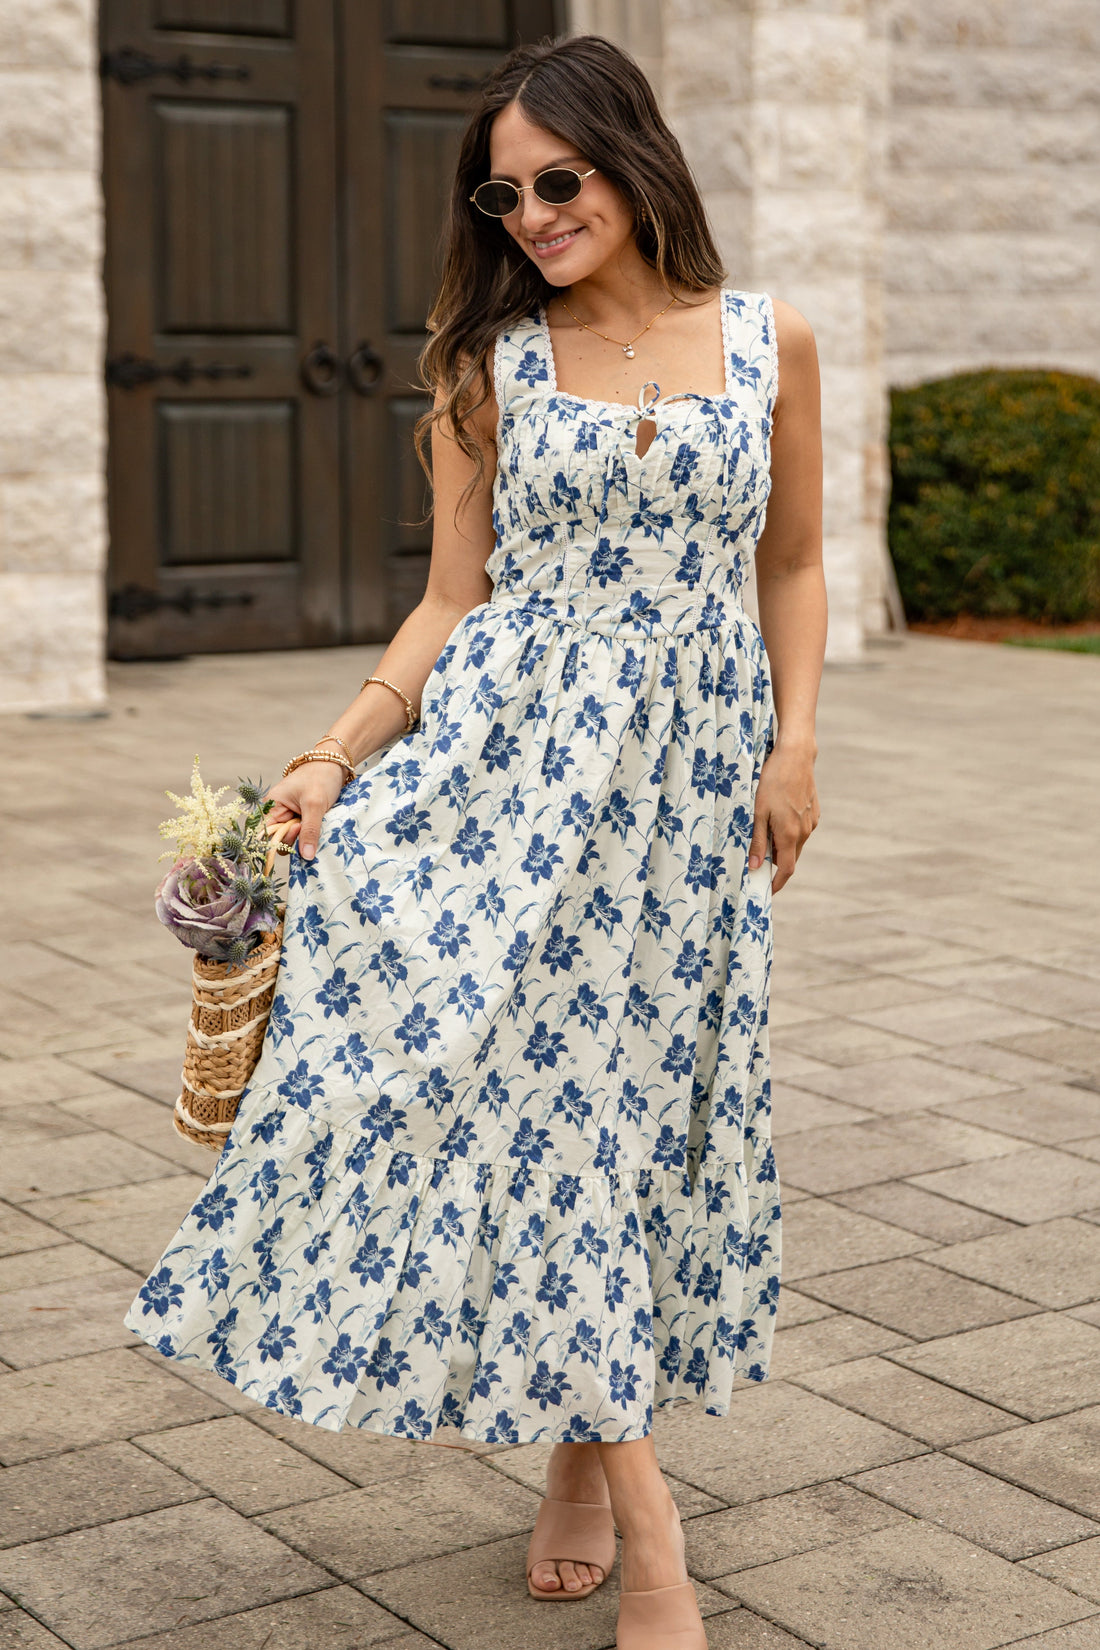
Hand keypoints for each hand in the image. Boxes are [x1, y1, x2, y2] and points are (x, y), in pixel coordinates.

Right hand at [263, 762, 345, 860]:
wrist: (334, 764)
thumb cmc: (320, 777)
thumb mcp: (315, 804)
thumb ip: (310, 831)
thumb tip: (306, 856)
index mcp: (272, 805)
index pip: (266, 834)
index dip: (279, 840)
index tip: (297, 830)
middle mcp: (279, 812)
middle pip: (281, 838)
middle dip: (296, 838)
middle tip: (309, 824)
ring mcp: (291, 815)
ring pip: (295, 837)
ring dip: (306, 836)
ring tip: (317, 821)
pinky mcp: (303, 817)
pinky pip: (304, 832)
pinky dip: (312, 833)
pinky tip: (320, 827)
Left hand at [747, 741, 819, 893]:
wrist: (796, 756)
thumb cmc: (772, 781)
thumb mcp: (758, 812)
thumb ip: (758, 841)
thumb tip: (755, 866)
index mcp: (789, 834)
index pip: (786, 869)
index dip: (777, 883)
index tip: (767, 891)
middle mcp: (804, 831)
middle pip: (791, 857)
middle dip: (776, 864)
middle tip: (758, 861)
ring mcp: (811, 821)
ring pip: (796, 843)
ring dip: (782, 846)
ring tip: (764, 832)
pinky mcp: (814, 812)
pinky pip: (801, 830)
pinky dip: (789, 832)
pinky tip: (778, 816)